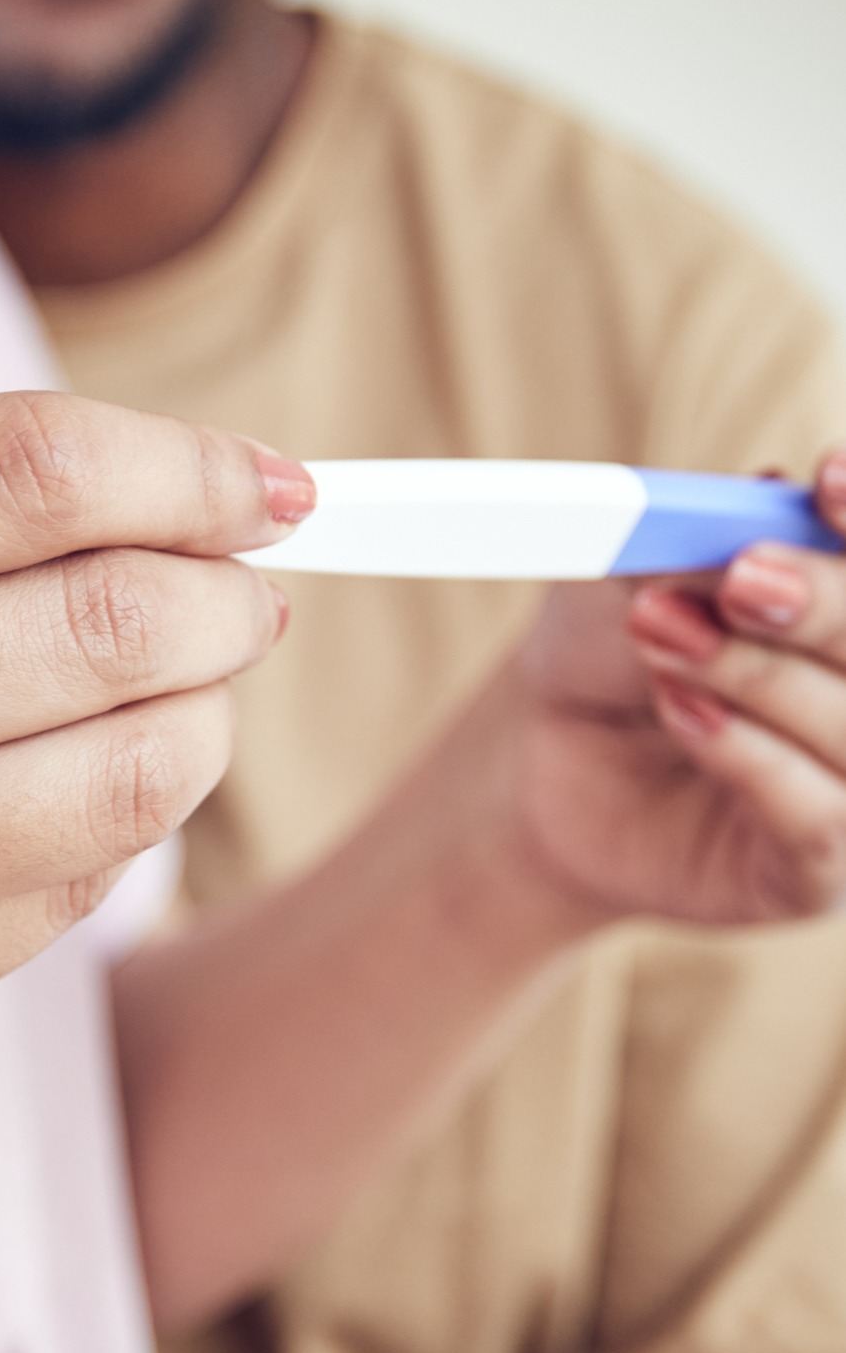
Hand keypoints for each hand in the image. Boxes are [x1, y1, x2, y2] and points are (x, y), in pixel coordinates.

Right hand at [0, 390, 299, 1121]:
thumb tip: (192, 499)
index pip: (21, 474)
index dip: (185, 465)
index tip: (267, 483)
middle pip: (100, 622)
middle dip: (224, 597)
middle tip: (245, 588)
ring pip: (123, 777)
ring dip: (205, 714)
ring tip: (191, 682)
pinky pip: (69, 894)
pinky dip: (122, 820)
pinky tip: (85, 780)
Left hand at [493, 449, 845, 930]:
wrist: (536, 764)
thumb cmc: (606, 651)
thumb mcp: (634, 574)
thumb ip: (702, 542)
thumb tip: (766, 500)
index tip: (827, 481)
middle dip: (825, 603)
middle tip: (738, 578)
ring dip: (760, 676)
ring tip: (659, 638)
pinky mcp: (817, 871)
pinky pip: (823, 819)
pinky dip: (749, 754)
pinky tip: (681, 712)